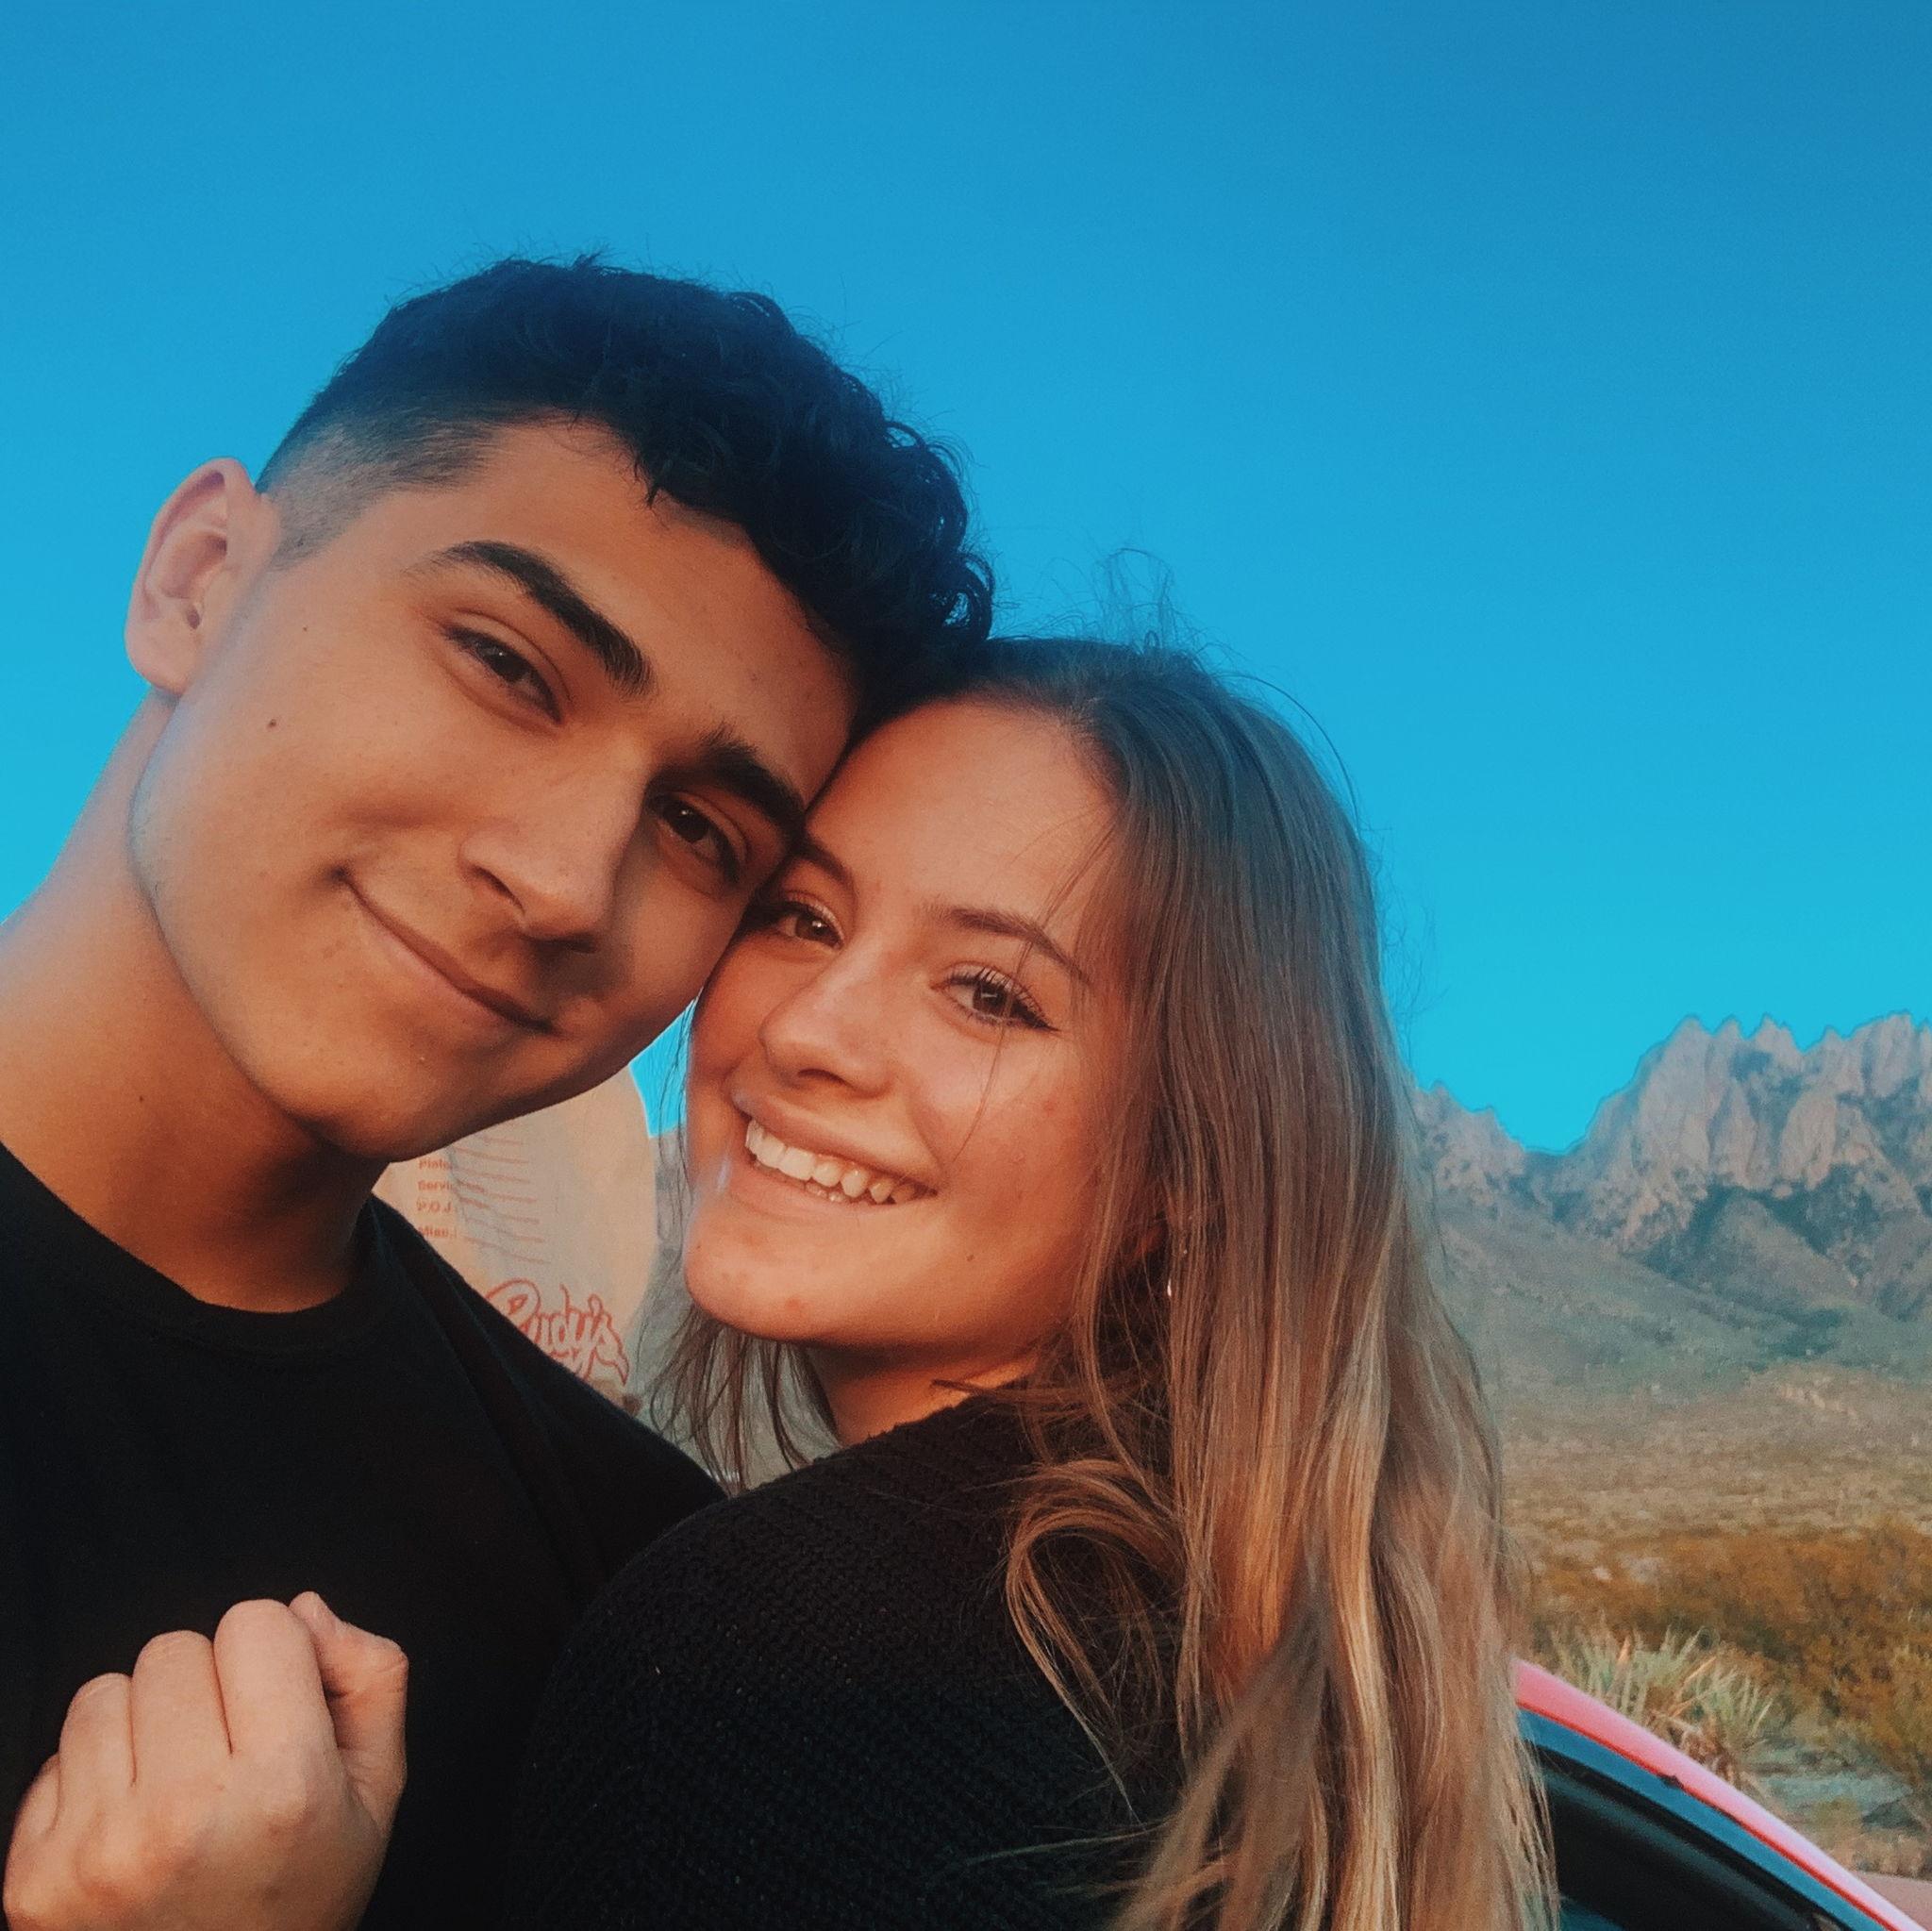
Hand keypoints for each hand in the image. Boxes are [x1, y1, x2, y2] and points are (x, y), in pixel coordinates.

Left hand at [4, 1594, 407, 1930]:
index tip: (276, 1707)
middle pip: (177, 1647)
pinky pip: (56, 1754)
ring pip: (106, 1690)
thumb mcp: (376, 1796)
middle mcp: (186, 1815)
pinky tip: (128, 1823)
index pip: (256, 1624)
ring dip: (141, 1723)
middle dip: (205, 1686)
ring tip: (172, 1785)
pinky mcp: (34, 1876)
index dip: (273, 1656)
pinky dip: (92, 1775)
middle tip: (226, 1753)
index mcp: (284, 1789)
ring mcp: (99, 1849)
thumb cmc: (297, 1902)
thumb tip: (306, 1611)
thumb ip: (370, 1681)